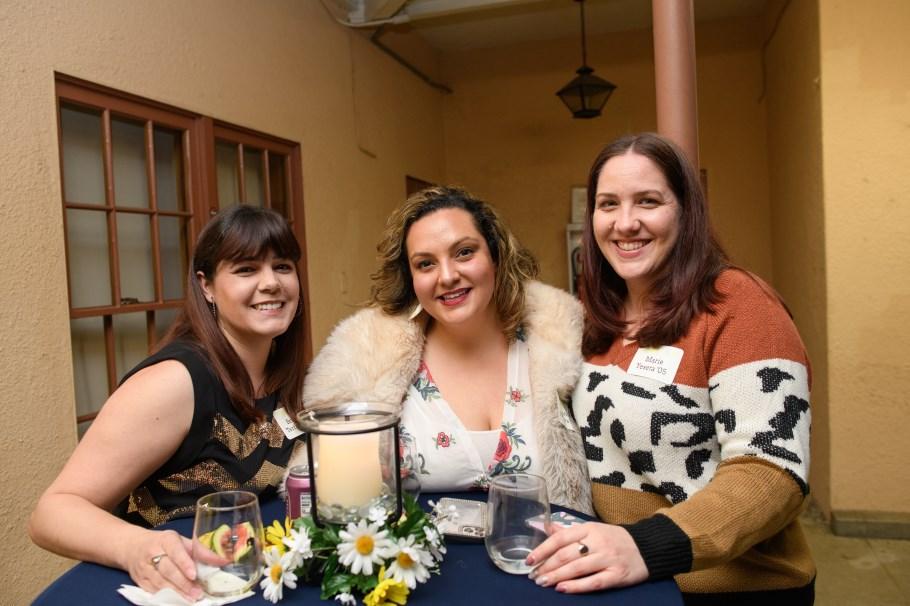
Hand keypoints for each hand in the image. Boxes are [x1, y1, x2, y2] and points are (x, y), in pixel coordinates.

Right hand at [125, 529, 202, 600]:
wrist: (132, 547)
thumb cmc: (162, 543)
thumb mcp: (179, 540)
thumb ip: (197, 550)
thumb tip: (218, 559)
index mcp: (165, 540)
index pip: (175, 551)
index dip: (184, 563)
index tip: (194, 574)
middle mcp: (152, 553)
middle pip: (168, 570)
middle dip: (184, 583)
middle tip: (198, 592)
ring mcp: (144, 568)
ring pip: (160, 583)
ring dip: (177, 592)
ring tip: (191, 598)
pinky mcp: (140, 581)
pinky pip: (153, 590)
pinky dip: (167, 596)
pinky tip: (178, 599)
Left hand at [525, 522, 648, 592]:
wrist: (646, 547)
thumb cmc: (613, 538)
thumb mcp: (591, 529)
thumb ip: (568, 531)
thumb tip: (543, 527)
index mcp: (589, 528)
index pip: (560, 538)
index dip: (542, 549)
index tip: (529, 560)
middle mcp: (598, 542)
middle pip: (566, 554)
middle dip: (547, 566)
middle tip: (533, 576)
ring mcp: (608, 559)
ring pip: (578, 568)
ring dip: (557, 577)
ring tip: (543, 583)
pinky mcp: (617, 575)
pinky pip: (594, 582)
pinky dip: (577, 587)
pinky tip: (563, 589)